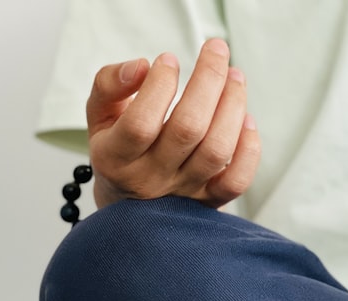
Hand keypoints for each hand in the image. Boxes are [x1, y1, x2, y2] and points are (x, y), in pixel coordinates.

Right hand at [87, 38, 260, 209]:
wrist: (127, 203)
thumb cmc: (116, 149)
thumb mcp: (98, 116)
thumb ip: (109, 85)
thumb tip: (142, 67)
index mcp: (114, 158)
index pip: (140, 123)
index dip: (159, 86)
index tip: (168, 59)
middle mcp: (148, 179)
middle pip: (188, 129)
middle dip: (208, 80)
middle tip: (215, 50)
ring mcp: (180, 193)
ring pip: (216, 150)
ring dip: (233, 105)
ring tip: (234, 76)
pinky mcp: (207, 203)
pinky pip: (235, 182)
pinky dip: (248, 148)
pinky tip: (244, 120)